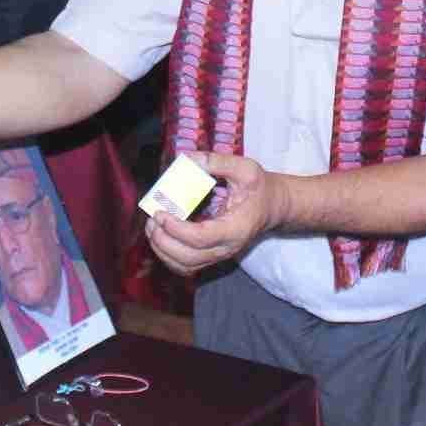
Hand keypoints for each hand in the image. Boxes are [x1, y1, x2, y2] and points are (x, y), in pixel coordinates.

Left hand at [144, 151, 288, 276]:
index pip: (200, 238)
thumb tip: (188, 159)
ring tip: (153, 227)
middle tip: (153, 219)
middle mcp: (227, 247)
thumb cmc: (259, 188)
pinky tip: (161, 236)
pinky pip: (186, 265)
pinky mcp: (212, 255)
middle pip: (189, 258)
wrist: (272, 206)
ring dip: (163, 250)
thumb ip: (218, 162)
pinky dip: (168, 255)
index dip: (176, 228)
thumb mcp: (246, 168)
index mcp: (235, 228)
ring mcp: (219, 255)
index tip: (161, 212)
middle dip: (164, 241)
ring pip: (185, 266)